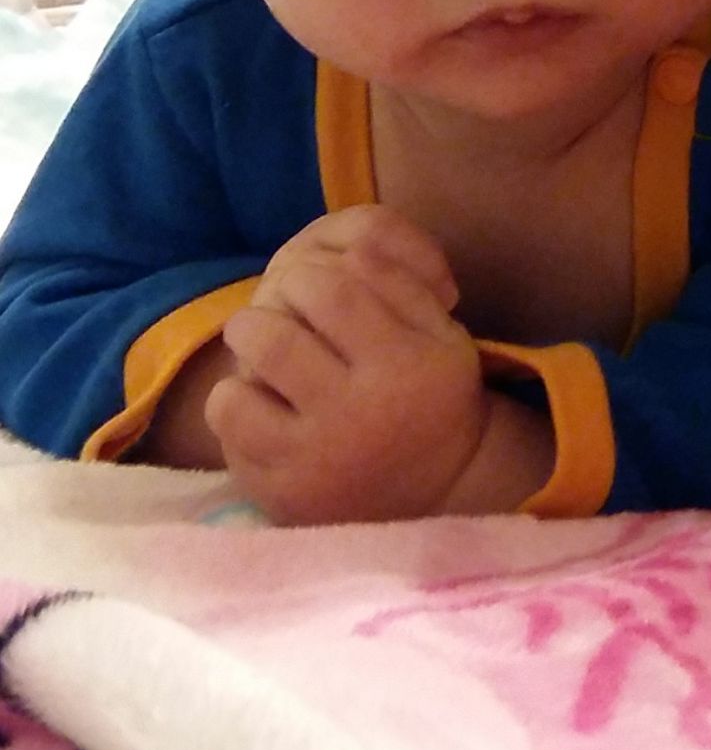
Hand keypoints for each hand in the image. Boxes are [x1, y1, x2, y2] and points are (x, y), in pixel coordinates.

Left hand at [207, 204, 487, 523]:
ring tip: (260, 362)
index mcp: (400, 364)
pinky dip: (239, 416)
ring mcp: (311, 462)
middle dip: (258, 315)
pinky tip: (265, 409)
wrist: (436, 491)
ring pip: (233, 398)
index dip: (308, 275)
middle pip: (271, 338)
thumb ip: (399, 284)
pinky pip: (229, 443)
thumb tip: (348, 252)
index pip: (331, 292)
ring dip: (240, 370)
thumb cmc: (433, 394)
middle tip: (269, 318)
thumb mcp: (442, 333)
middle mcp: (354, 414)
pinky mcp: (281, 497)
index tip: (307, 282)